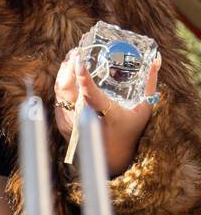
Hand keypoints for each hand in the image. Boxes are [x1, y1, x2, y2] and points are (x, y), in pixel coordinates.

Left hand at [53, 48, 160, 176]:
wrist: (112, 161)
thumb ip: (149, 85)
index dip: (82, 76)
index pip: (90, 94)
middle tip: (76, 53)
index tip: (79, 58)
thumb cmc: (129, 133)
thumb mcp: (143, 110)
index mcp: (105, 116)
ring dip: (63, 74)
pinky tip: (66, 75)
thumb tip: (155, 61)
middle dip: (68, 68)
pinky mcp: (63, 125)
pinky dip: (61, 86)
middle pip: (67, 90)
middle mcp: (84, 120)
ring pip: (60, 93)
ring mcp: (70, 123)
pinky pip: (58, 100)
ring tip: (70, 59)